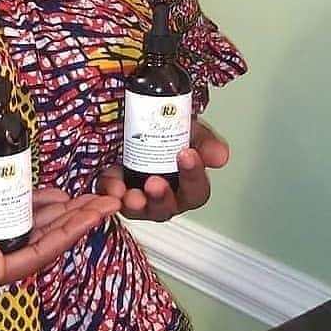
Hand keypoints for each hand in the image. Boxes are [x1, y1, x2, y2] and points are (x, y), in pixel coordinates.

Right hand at [0, 188, 120, 295]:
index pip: (41, 252)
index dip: (73, 232)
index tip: (99, 213)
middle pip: (45, 240)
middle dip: (77, 220)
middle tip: (109, 197)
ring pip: (32, 230)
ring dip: (61, 213)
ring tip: (89, 193)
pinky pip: (12, 221)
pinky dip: (33, 206)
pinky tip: (50, 194)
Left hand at [97, 119, 230, 222]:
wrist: (138, 120)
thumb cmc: (168, 130)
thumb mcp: (190, 129)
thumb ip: (205, 141)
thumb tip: (220, 157)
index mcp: (187, 185)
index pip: (197, 191)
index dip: (194, 175)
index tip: (187, 154)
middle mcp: (165, 197)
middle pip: (167, 208)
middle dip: (161, 197)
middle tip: (155, 182)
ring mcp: (139, 198)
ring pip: (138, 210)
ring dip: (135, 203)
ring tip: (131, 194)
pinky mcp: (115, 191)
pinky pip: (111, 197)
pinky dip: (109, 190)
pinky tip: (111, 180)